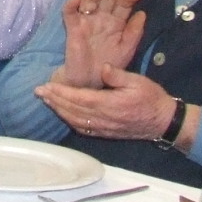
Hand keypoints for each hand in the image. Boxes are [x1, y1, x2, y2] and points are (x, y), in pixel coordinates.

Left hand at [34, 65, 179, 140]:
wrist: (163, 122)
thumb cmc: (151, 98)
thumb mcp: (137, 81)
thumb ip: (118, 75)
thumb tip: (103, 68)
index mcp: (109, 104)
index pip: (79, 98)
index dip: (61, 93)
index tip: (46, 86)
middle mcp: (103, 118)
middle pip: (72, 110)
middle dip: (54, 100)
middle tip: (39, 91)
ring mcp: (103, 128)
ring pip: (75, 120)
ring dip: (59, 110)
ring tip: (46, 100)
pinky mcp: (105, 133)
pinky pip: (82, 129)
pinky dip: (69, 121)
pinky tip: (62, 114)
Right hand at [58, 0, 145, 87]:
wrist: (91, 80)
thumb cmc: (110, 63)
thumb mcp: (127, 49)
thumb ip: (135, 33)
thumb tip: (142, 13)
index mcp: (115, 22)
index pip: (121, 5)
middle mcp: (101, 18)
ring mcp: (86, 21)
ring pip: (88, 0)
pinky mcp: (73, 28)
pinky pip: (69, 13)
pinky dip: (70, 5)